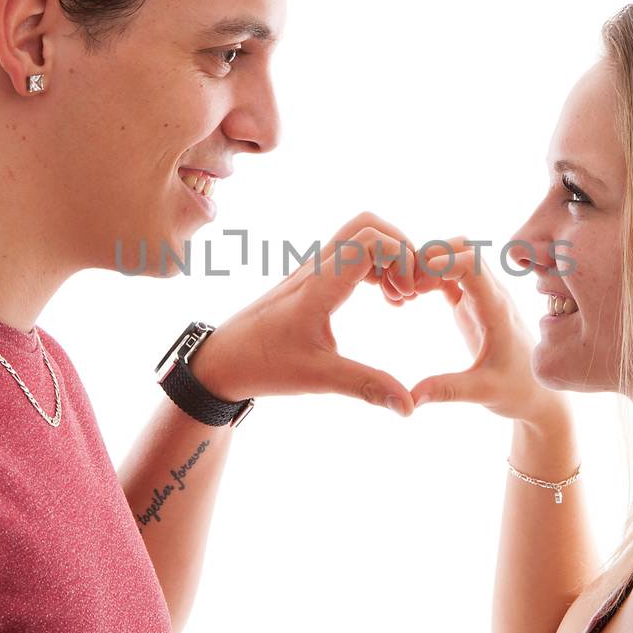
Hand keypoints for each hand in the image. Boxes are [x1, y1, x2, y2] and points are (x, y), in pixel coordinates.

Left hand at [188, 212, 439, 414]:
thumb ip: (367, 386)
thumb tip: (408, 406)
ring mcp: (312, 270)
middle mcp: (316, 268)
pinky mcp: (311, 279)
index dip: (401, 257)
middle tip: (410, 289)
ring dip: (389, 258)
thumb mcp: (318, 378)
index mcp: (320, 285)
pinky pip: (350, 255)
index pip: (369, 240)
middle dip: (400, 249)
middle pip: (367, 225)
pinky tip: (384, 299)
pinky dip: (375, 267)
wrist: (221, 359)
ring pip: (359, 237)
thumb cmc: (263, 365)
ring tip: (400, 298)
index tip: (407, 295)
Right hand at [408, 238, 568, 426]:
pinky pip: (448, 275)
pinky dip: (428, 275)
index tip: (417, 281)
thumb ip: (446, 390)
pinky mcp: (470, 304)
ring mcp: (481, 296)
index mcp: (497, 309)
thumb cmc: (517, 391)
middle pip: (463, 248)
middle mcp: (491, 294)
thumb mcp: (482, 393)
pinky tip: (412, 296)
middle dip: (431, 255)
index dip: (444, 261)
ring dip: (427, 263)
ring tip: (405, 292)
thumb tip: (409, 399)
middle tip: (406, 284)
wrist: (536, 394)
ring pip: (455, 256)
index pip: (474, 264)